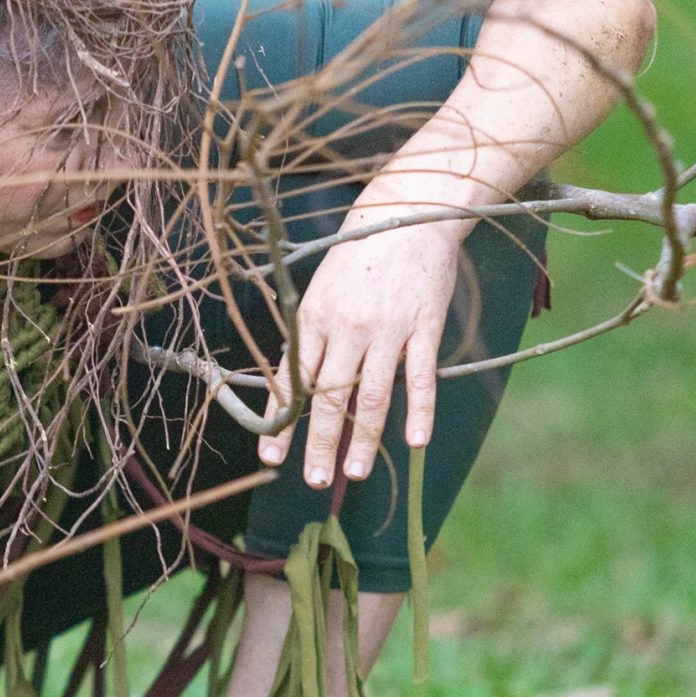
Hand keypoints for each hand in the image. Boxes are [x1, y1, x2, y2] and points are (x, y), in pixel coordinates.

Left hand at [257, 216, 463, 486]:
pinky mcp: (424, 326)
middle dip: (320, 443)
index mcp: (313, 319)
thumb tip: (299, 390)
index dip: (282, 421)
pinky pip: (422, 377)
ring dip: (363, 439)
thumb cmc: (357, 258)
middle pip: (330, 396)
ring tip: (354, 473)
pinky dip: (420, 412)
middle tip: (314, 482)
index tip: (270, 459)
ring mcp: (388, 329)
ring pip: (373, 395)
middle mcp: (347, 327)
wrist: (406, 214)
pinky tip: (415, 443)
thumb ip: (312, 339)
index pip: (293, 381)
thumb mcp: (320, 292)